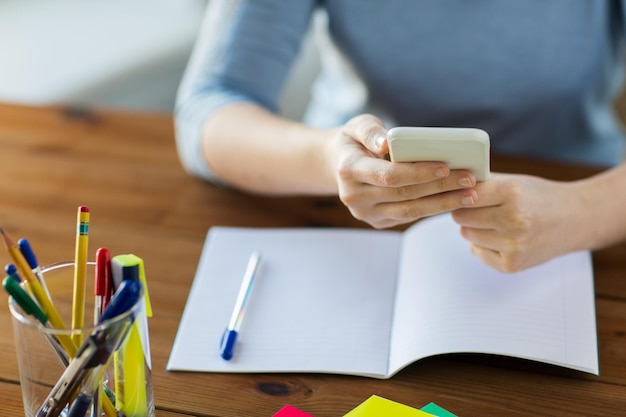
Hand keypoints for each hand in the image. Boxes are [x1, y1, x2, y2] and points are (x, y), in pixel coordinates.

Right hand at [328, 114, 478, 227]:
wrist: (339, 164)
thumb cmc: (355, 141)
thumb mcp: (357, 125)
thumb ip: (371, 131)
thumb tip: (387, 143)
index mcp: (349, 170)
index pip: (389, 175)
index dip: (418, 173)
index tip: (445, 165)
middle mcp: (354, 197)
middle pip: (405, 195)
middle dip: (441, 187)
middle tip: (470, 179)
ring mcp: (365, 213)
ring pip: (410, 211)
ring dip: (443, 204)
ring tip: (470, 194)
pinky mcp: (377, 221)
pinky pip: (409, 216)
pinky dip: (433, 208)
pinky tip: (454, 199)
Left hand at [451, 173, 589, 271]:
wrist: (575, 220)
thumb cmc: (538, 197)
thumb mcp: (514, 181)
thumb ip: (482, 182)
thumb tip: (446, 185)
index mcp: (513, 193)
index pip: (466, 194)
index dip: (461, 194)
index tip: (460, 193)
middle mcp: (513, 220)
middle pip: (461, 217)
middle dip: (465, 211)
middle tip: (479, 208)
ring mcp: (513, 245)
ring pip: (467, 234)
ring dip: (473, 228)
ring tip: (494, 222)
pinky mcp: (512, 264)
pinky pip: (476, 251)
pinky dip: (482, 244)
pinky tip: (501, 237)